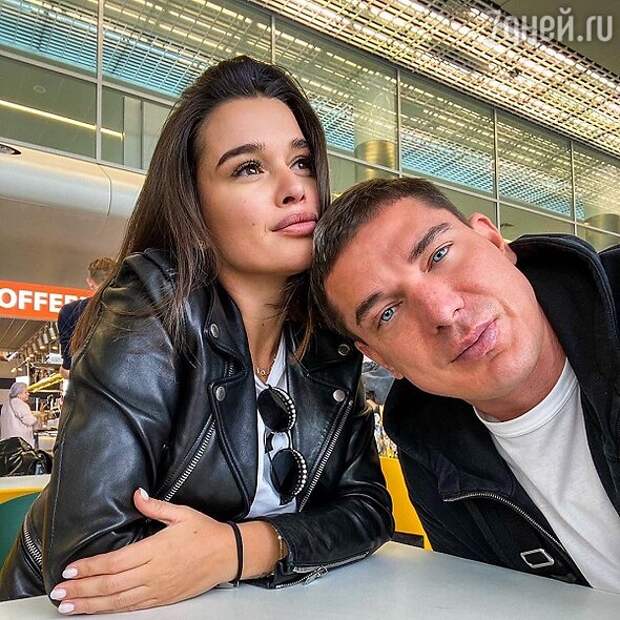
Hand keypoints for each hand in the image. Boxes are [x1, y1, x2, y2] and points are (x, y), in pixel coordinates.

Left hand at [49, 489, 237, 614]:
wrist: (227, 554)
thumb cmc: (205, 533)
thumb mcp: (182, 513)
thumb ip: (156, 507)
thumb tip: (137, 495)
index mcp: (155, 550)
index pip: (115, 561)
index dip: (90, 567)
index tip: (71, 569)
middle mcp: (153, 573)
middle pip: (110, 585)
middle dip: (82, 589)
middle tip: (59, 593)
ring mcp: (157, 589)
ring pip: (117, 601)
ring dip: (91, 604)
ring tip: (69, 607)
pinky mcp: (162, 599)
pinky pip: (132, 607)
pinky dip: (112, 610)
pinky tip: (98, 610)